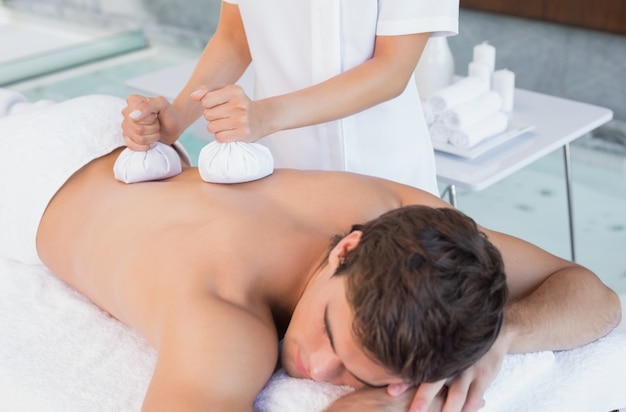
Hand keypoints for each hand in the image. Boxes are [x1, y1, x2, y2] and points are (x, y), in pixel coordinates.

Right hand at [121, 94, 181, 150]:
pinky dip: (145, 146)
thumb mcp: (163, 105)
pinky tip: (150, 141)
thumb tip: (133, 117)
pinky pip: (132, 146)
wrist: (174, 125)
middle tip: (157, 123)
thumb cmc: (169, 113)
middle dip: (153, 128)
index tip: (155, 115)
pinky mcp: (128, 138)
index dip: (150, 119)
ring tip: (155, 130)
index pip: (136, 115)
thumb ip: (148, 106)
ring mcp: (126, 126)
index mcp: (133, 101)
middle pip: (138, 129)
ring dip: (152, 137)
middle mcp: (127, 113)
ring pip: (138, 139)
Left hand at [191, 85, 264, 142]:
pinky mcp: (243, 133)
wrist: (262, 118)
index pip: (205, 101)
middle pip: (207, 115)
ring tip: (227, 124)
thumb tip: (193, 96)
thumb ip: (207, 91)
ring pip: (211, 127)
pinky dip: (221, 136)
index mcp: (234, 91)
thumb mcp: (226, 92)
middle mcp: (239, 104)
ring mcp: (242, 120)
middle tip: (224, 115)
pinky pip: (219, 137)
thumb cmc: (239, 104)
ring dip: (216, 127)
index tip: (218, 105)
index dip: (208, 105)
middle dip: (212, 117)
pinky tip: (230, 131)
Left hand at [387, 334, 508, 411]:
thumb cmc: (458, 342)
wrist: (492, 331)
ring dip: (448, 409)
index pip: (418, 367)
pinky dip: (468, 408)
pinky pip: (475, 396)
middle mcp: (451, 360)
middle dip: (423, 398)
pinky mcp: (484, 375)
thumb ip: (423, 356)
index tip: (391, 392)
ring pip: (457, 393)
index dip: (404, 380)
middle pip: (434, 381)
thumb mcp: (442, 343)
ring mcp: (468, 368)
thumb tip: (395, 368)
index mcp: (437, 352)